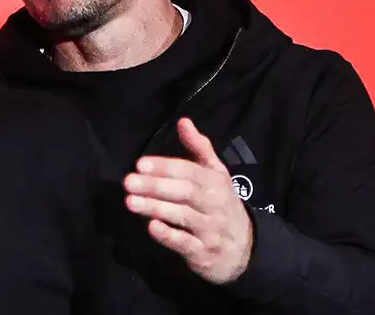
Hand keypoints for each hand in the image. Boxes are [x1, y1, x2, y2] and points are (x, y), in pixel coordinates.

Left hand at [123, 118, 253, 283]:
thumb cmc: (221, 204)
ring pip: (183, 217)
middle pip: (185, 192)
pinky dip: (169, 236)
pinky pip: (186, 244)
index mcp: (216, 182)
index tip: (140, 163)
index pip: (189, 171)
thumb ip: (199, 148)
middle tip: (128, 182)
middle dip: (156, 186)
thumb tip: (183, 121)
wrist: (245, 249)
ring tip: (130, 202)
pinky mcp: (203, 253)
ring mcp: (210, 230)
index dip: (165, 167)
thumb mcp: (216, 174)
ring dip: (156, 208)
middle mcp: (215, 204)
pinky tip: (151, 227)